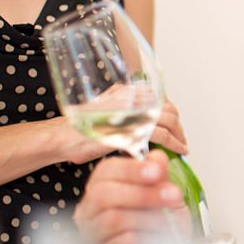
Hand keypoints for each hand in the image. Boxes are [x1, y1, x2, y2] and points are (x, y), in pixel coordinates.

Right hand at [53, 99, 188, 164]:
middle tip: (181, 139)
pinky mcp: (131, 129)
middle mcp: (131, 97)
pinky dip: (174, 144)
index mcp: (125, 91)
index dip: (171, 114)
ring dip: (179, 135)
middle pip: (167, 108)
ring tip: (182, 147)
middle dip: (178, 126)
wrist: (61, 138)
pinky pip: (161, 135)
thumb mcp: (105, 113)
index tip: (175, 127)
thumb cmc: (80, 130)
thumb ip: (124, 113)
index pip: (159, 99)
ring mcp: (131, 111)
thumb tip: (144, 122)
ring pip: (168, 119)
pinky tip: (177, 152)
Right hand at [73, 149, 188, 243]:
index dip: (132, 168)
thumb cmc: (160, 227)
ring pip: (113, 219)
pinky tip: (157, 241)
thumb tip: (157, 157)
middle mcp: (90, 212)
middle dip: (143, 193)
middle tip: (172, 196)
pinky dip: (145, 240)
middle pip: (103, 194)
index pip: (106, 171)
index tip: (158, 171)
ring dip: (149, 218)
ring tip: (169, 223)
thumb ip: (159, 175)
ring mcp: (92, 236)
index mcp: (102, 189)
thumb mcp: (166, 195)